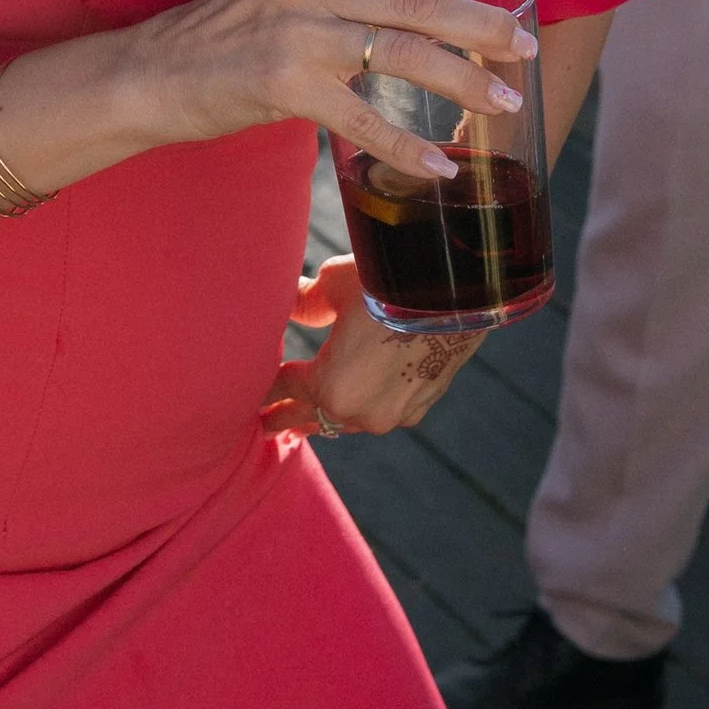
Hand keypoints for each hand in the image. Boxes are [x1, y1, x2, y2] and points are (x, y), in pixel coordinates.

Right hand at [113, 0, 535, 175]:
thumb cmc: (220, 32)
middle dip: (480, 25)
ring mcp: (294, 33)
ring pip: (401, 55)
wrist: (148, 75)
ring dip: (463, 81)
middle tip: (524, 45)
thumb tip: (415, 5)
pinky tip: (440, 165)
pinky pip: (363, 118)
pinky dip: (408, 146)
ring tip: (503, 100)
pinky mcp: (284, 86)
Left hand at [262, 259, 482, 439]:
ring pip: (350, 421)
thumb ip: (307, 301)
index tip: (253, 393)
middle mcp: (361, 413)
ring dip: (329, 419)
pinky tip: (359, 411)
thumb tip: (293, 300)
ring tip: (310, 425)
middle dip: (290, 417)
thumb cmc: (386, 282)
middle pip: (315, 416)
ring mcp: (395, 415)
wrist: (456, 290)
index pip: (287, 389)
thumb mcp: (335, 284)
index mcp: (330, 388)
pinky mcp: (423, 405)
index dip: (269, 387)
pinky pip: (384, 413)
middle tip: (269, 426)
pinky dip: (365, 410)